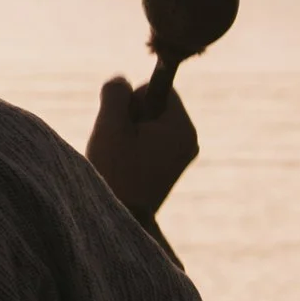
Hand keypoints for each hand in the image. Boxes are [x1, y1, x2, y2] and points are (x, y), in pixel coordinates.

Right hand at [86, 75, 197, 223]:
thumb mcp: (110, 124)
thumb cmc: (115, 171)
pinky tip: (125, 167)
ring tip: (120, 158)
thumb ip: (115, 92)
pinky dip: (134, 149)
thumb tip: (121, 81)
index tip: (124, 125)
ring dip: (130, 134)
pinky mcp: (171, 169)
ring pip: (150, 125)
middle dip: (131, 117)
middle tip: (119, 143)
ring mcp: (182, 157)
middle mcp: (189, 140)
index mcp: (182, 127)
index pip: (158, 88)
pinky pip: (151, 143)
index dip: (133, 100)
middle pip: (155, 106)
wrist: (122, 219)